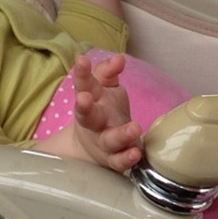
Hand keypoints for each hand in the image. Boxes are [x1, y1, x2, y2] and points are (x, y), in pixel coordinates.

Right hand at [70, 53, 142, 171]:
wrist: (94, 147)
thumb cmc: (103, 109)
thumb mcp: (104, 87)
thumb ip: (109, 71)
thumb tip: (119, 57)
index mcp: (91, 100)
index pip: (84, 84)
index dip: (82, 73)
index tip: (81, 60)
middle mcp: (94, 122)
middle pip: (87, 115)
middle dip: (84, 106)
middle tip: (84, 98)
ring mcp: (103, 142)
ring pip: (109, 140)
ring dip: (121, 134)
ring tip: (134, 127)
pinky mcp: (113, 159)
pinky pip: (119, 161)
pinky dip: (127, 158)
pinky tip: (136, 153)